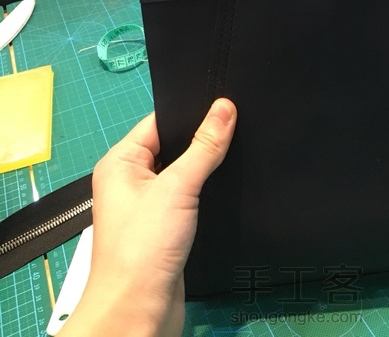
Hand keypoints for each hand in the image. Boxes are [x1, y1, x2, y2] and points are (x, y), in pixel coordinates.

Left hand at [60, 99, 236, 336]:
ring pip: (184, 173)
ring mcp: (148, 205)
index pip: (159, 122)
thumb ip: (204, 147)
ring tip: (242, 148)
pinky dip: (208, 190)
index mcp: (121, 162)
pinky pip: (189, 196)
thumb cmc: (144, 246)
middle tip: (242, 122)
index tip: (227, 101)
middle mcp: (131, 180)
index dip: (191, 112)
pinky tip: (231, 183)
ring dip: (207, 166)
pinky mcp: (166, 227)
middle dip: (203, 138)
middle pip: (173, 146)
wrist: (137, 312)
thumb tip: (225, 106)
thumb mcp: (177, 188)